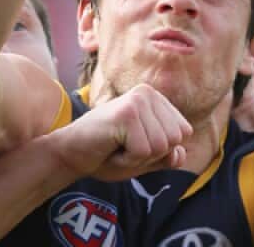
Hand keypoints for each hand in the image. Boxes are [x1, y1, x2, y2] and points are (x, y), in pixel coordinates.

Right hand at [55, 84, 192, 181]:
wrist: (69, 154)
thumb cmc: (106, 155)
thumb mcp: (144, 158)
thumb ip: (167, 156)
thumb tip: (180, 153)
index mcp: (156, 99)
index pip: (184, 133)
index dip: (161, 150)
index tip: (134, 145)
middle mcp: (148, 93)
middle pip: (175, 140)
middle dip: (150, 155)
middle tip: (123, 147)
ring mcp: (138, 100)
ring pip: (161, 147)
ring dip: (137, 158)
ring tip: (116, 146)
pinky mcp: (127, 113)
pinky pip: (143, 151)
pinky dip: (127, 159)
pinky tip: (110, 148)